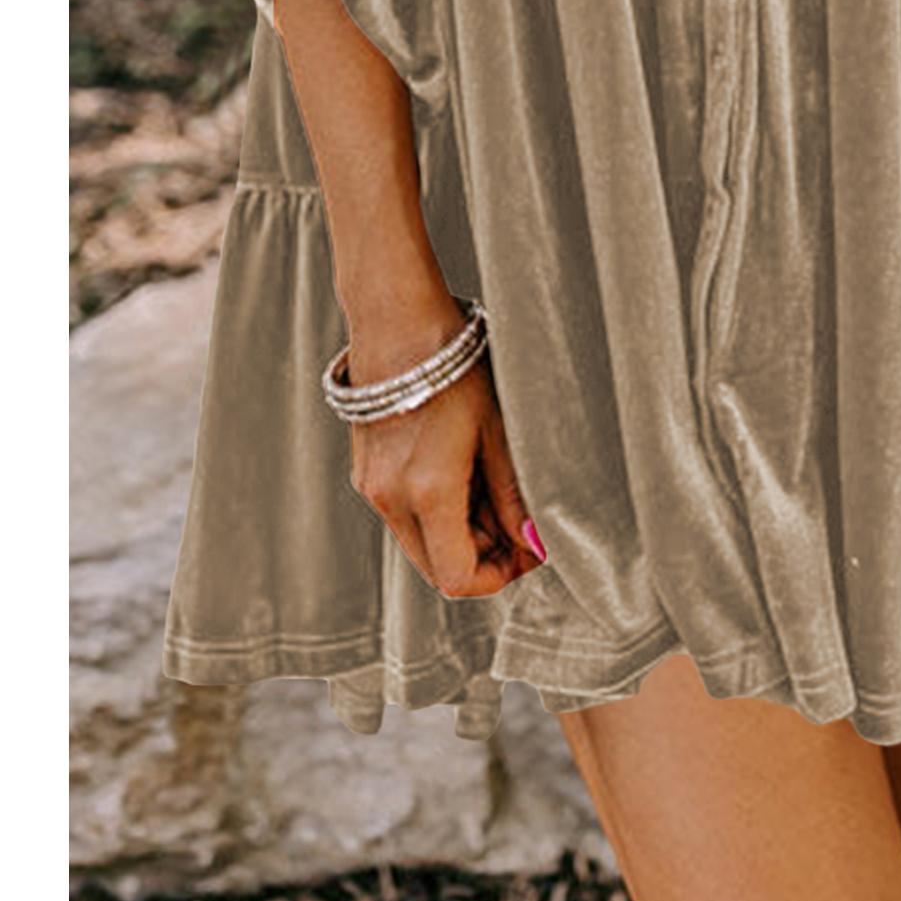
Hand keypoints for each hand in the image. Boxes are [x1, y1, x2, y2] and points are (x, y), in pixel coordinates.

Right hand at [345, 291, 546, 597]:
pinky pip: (405, 514)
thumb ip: (513, 494)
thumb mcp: (497, 431)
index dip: (499, 577)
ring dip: (461, 535)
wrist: (399, 323)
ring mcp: (372, 487)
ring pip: (421, 542)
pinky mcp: (367, 471)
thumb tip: (534, 541)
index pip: (458, 578)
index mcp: (426, 492)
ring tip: (496, 490)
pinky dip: (438, 511)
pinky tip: (465, 473)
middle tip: (520, 525)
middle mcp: (390, 499)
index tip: (528, 554)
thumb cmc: (455, 368)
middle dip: (483, 557)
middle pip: (438, 567)